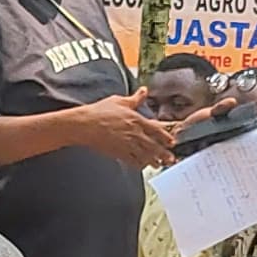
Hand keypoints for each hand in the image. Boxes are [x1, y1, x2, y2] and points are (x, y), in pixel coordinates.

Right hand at [66, 95, 181, 169]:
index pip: (156, 130)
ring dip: (154, 161)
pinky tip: (142, 166)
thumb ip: (135, 99)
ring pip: (145, 156)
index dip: (165, 137)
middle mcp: (134, 134)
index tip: (171, 142)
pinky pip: (132, 161)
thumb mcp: (119, 101)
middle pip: (154, 146)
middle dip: (164, 153)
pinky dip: (139, 164)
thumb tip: (144, 91)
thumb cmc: (100, 112)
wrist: (85, 125)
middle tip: (171, 158)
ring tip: (160, 164)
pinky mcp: (118, 153)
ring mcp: (127, 145)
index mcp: (136, 120)